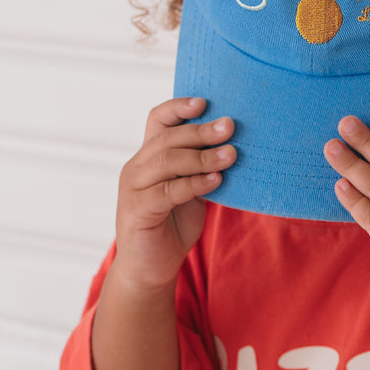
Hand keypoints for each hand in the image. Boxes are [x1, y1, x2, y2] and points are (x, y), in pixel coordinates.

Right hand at [111, 97, 234, 292]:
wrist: (151, 267)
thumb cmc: (174, 225)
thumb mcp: (192, 190)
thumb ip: (202, 168)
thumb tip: (235, 145)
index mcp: (149, 157)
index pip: (157, 120)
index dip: (178, 107)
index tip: (205, 102)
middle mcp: (136, 167)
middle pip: (167, 138)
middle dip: (201, 131)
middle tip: (230, 126)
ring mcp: (133, 188)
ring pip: (167, 161)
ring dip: (203, 156)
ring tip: (232, 154)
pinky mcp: (137, 210)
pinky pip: (168, 191)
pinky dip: (195, 183)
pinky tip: (217, 180)